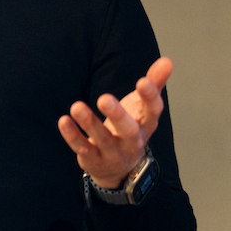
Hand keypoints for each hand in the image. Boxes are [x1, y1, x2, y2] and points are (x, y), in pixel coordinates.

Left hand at [57, 57, 171, 189]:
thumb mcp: (143, 108)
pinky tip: (63, 120)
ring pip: (102, 139)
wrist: (121, 169)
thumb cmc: (132, 128)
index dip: (149, 97)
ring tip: (76, 106)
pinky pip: (82, 148)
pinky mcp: (94, 159)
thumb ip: (153, 84)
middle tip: (104, 98)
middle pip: (128, 130)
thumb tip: (167, 60)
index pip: (152, 111)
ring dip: (89, 123)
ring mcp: (113, 152)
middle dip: (117, 115)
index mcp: (146, 124)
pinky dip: (72, 135)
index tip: (142, 81)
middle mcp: (132, 141)